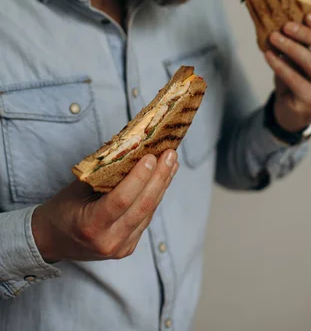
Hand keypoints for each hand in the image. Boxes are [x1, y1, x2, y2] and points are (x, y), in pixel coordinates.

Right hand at [31, 150, 178, 262]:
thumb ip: (104, 173)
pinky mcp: (128, 247)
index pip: (122, 200)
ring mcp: (121, 248)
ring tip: (171, 163)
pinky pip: (145, 218)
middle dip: (160, 178)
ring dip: (162, 185)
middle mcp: (109, 241)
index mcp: (91, 226)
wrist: (53, 241)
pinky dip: (155, 197)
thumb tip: (131, 147)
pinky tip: (163, 179)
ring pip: (148, 212)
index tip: (152, 156)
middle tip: (170, 155)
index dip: (139, 177)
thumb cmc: (63, 209)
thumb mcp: (77, 188)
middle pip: (142, 207)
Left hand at [264, 13, 310, 131]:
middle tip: (287, 26)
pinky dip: (280, 65)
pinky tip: (269, 55)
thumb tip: (287, 17)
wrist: (295, 110)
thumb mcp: (306, 57)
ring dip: (291, 47)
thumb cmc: (301, 77)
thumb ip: (304, 41)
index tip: (307, 15)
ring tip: (274, 37)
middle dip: (308, 35)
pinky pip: (295, 79)